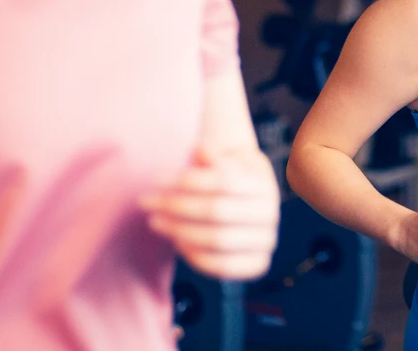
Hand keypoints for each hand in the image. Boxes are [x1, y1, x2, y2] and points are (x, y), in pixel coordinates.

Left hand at [140, 146, 279, 280]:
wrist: (249, 206)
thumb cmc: (229, 178)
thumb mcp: (225, 160)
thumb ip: (212, 156)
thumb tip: (200, 150)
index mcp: (264, 185)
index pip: (223, 182)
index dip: (187, 180)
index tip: (156, 179)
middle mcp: (271, 214)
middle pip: (217, 210)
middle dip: (177, 206)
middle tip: (146, 202)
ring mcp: (267, 241)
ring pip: (217, 239)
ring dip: (179, 231)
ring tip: (154, 221)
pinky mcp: (257, 265)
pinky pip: (222, 266)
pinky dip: (194, 254)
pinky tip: (175, 240)